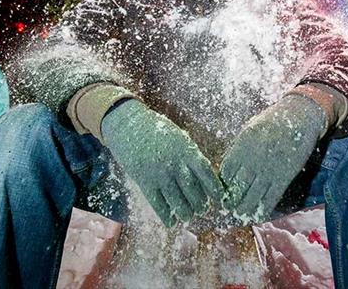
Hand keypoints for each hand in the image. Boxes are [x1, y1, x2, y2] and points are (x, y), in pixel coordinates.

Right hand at [102, 99, 223, 226]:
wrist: (128, 125)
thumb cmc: (156, 130)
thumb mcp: (178, 138)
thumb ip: (190, 155)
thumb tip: (204, 175)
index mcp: (187, 150)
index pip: (206, 173)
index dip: (214, 188)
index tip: (219, 198)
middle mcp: (176, 164)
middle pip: (193, 191)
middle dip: (200, 203)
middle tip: (202, 209)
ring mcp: (160, 174)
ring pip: (178, 201)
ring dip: (185, 212)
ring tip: (188, 216)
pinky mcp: (144, 181)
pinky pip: (158, 204)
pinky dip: (166, 215)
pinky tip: (170, 221)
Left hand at [220, 94, 326, 221]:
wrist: (299, 118)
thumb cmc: (272, 122)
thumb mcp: (249, 130)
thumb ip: (237, 149)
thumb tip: (226, 170)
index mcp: (242, 147)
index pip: (225, 173)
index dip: (222, 185)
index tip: (222, 190)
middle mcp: (253, 160)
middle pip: (235, 189)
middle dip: (229, 201)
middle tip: (228, 207)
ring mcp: (268, 171)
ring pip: (250, 199)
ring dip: (243, 210)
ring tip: (240, 213)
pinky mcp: (283, 178)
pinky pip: (269, 200)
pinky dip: (261, 211)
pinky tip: (256, 215)